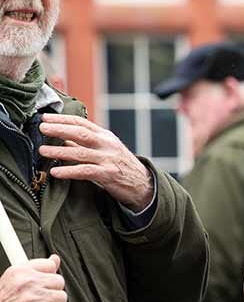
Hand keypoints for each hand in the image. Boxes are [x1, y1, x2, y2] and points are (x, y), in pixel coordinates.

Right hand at [0, 255, 66, 301]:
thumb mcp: (11, 281)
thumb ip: (35, 270)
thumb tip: (55, 259)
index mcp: (19, 271)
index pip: (49, 265)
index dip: (47, 277)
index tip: (43, 284)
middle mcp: (29, 282)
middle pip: (59, 281)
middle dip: (52, 291)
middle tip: (38, 300)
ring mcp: (36, 298)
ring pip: (62, 297)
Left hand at [39, 113, 154, 211]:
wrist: (143, 183)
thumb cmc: (120, 165)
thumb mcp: (106, 150)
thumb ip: (85, 145)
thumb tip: (62, 139)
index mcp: (105, 136)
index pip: (82, 123)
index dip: (63, 119)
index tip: (45, 118)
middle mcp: (107, 145)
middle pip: (81, 134)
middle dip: (60, 129)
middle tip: (42, 128)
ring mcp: (109, 159)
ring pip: (81, 153)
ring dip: (59, 151)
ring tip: (43, 151)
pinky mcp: (109, 175)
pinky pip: (86, 172)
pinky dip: (69, 171)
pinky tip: (56, 172)